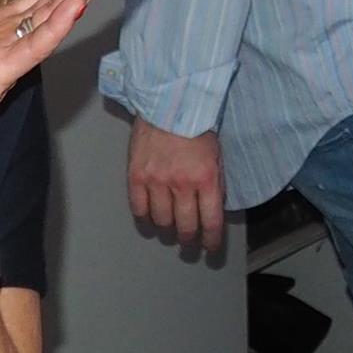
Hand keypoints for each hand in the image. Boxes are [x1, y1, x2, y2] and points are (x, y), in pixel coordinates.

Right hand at [127, 117, 225, 247]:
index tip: (210, 248)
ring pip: (162, 221)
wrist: (168, 104)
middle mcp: (182, 184)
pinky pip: (139, 209)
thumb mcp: (216, 155)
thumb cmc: (196, 127)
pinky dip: (145, 218)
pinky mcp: (136, 176)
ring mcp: (157, 181)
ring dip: (167, 229)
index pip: (211, 221)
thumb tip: (212, 210)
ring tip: (169, 228)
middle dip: (189, 239)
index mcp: (207, 178)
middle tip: (188, 243)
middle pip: (185, 226)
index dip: (211, 240)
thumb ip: (214, 183)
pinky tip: (150, 217)